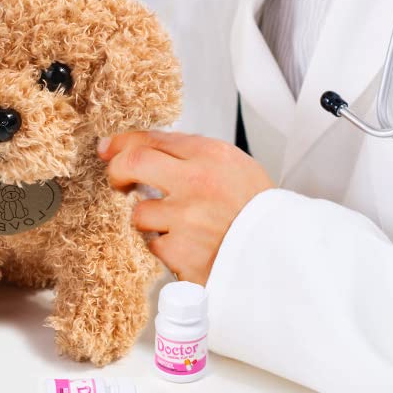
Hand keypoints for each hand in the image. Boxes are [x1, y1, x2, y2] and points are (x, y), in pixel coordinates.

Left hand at [97, 131, 272, 285]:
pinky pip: (154, 245)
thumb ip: (191, 155)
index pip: (151, 139)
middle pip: (132, 164)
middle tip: (119, 181)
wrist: (283, 253)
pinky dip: (166, 247)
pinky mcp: (182, 253)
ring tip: (178, 226)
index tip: (109, 149)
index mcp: (211, 156)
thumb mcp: (233, 166)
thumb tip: (145, 150)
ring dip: (151, 220)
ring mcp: (187, 219)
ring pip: (141, 213)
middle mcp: (196, 183)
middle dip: (117, 172)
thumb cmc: (258, 210)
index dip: (122, 143)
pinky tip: (188, 246)